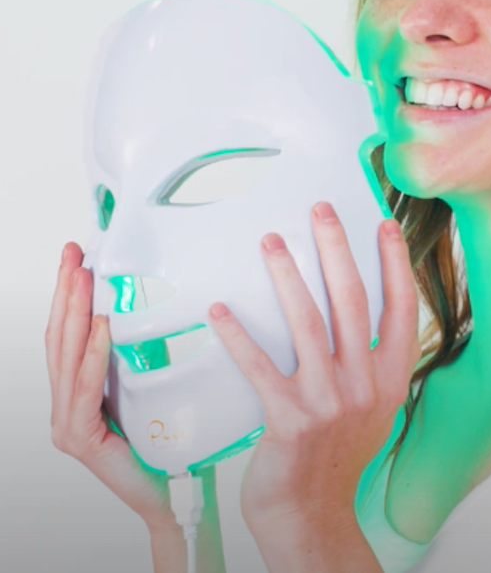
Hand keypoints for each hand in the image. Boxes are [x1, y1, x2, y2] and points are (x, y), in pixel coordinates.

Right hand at [46, 242, 176, 531]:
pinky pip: (85, 388)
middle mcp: (63, 407)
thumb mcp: (145, 389)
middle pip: (60, 338)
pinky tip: (100, 326)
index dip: (69, 295)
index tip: (77, 257)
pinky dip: (93, 354)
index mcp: (75, 394)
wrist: (171, 495)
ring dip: (74, 312)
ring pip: (67, 357)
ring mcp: (66, 424)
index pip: (69, 335)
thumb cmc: (162, 442)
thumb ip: (134, 359)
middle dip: (65, 292)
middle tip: (72, 253)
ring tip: (82, 277)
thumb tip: (144, 310)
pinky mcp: (80, 439)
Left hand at [209, 203, 419, 535]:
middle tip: (319, 210)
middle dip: (335, 249)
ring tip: (269, 241)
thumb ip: (371, 359)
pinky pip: (260, 366)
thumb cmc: (340, 453)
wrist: (313, 514)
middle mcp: (365, 385)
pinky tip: (220, 310)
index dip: (394, 263)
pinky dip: (239, 336)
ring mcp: (328, 402)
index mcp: (391, 378)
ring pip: (307, 323)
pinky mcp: (288, 419)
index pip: (401, 308)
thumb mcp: (374, 406)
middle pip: (352, 301)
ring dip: (288, 276)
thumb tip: (354, 302)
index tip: (382, 224)